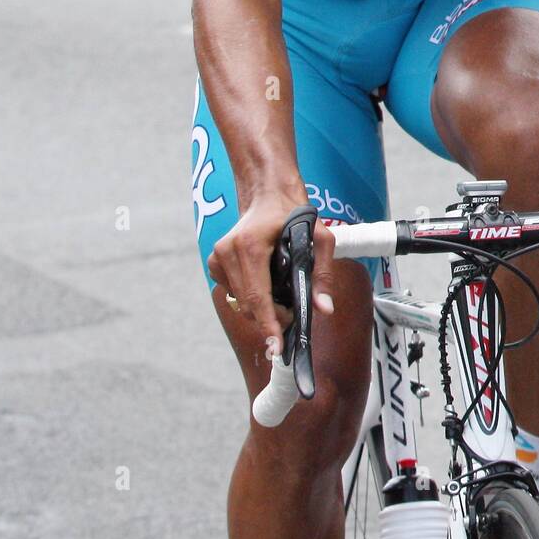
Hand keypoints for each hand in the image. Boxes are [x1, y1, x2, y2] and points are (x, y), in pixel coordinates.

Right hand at [208, 196, 335, 351]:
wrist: (267, 191)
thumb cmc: (294, 212)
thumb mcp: (319, 237)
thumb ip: (322, 274)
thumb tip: (324, 309)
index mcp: (249, 246)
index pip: (257, 297)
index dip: (268, 325)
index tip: (276, 347)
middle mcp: (227, 252)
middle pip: (249, 305)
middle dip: (271, 318)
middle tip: (293, 314)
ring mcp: (217, 257)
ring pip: (240, 302)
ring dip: (261, 308)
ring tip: (282, 298)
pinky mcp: (214, 261)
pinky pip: (233, 292)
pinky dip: (250, 296)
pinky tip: (265, 284)